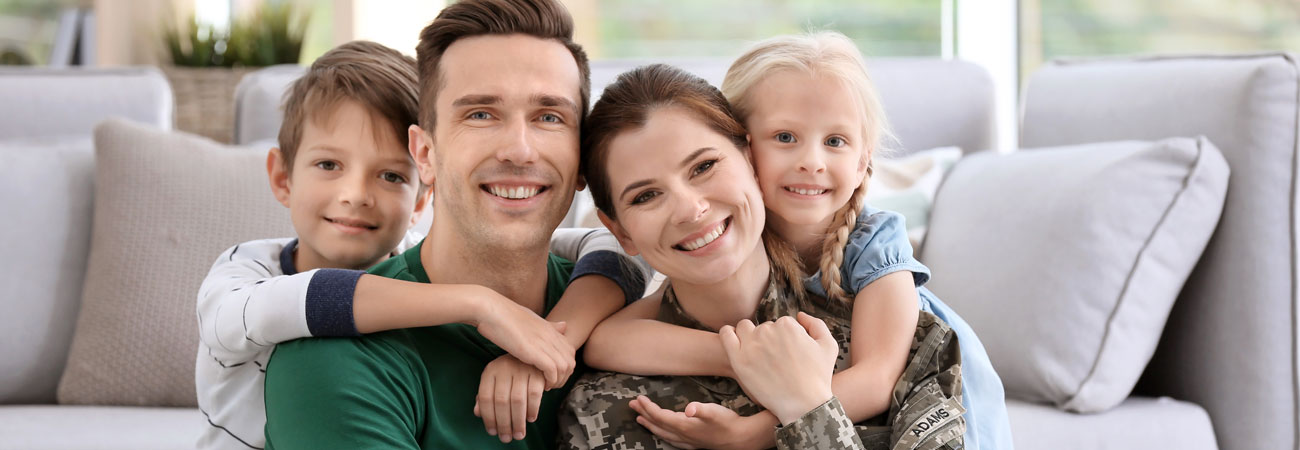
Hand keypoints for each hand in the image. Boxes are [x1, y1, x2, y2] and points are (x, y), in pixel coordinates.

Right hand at [473, 287, 575, 387]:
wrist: (489, 309)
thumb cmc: (503, 315)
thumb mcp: (530, 319)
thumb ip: (548, 326)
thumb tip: (565, 325)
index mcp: (549, 328)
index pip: (570, 351)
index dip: (564, 366)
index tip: (551, 374)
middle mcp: (550, 334)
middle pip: (571, 361)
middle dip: (563, 376)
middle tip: (550, 383)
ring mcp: (543, 342)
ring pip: (565, 367)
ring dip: (557, 381)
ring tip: (545, 386)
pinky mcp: (533, 351)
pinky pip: (553, 370)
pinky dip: (550, 380)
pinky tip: (540, 385)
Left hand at [473, 355, 545, 442]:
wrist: (533, 355)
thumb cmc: (510, 374)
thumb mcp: (495, 381)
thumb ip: (486, 397)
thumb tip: (477, 413)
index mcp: (490, 371)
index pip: (485, 397)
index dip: (488, 417)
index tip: (492, 432)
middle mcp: (504, 368)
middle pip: (501, 401)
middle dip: (504, 423)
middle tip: (507, 438)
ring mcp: (522, 368)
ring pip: (518, 400)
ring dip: (518, 421)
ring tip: (519, 434)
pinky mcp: (538, 372)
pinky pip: (534, 394)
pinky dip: (533, 409)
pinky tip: (530, 419)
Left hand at [628, 396, 768, 449]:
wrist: (742, 438)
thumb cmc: (727, 423)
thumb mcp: (714, 412)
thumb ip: (700, 409)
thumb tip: (689, 408)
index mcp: (684, 426)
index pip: (659, 416)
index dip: (647, 407)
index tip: (638, 398)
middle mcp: (683, 435)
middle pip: (657, 424)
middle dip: (643, 414)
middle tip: (631, 405)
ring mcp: (688, 441)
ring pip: (663, 433)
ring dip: (650, 425)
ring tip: (639, 420)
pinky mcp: (694, 443)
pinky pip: (671, 440)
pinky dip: (662, 435)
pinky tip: (663, 434)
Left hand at [719, 312, 838, 424]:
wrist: (803, 404)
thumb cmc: (818, 377)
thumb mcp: (828, 346)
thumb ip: (816, 324)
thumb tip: (799, 315)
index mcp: (787, 325)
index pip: (782, 324)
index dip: (786, 338)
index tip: (787, 353)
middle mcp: (768, 331)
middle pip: (764, 327)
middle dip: (768, 339)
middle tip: (774, 359)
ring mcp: (751, 345)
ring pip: (745, 328)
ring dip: (749, 335)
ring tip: (756, 352)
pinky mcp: (738, 359)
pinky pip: (727, 335)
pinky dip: (729, 333)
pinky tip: (735, 341)